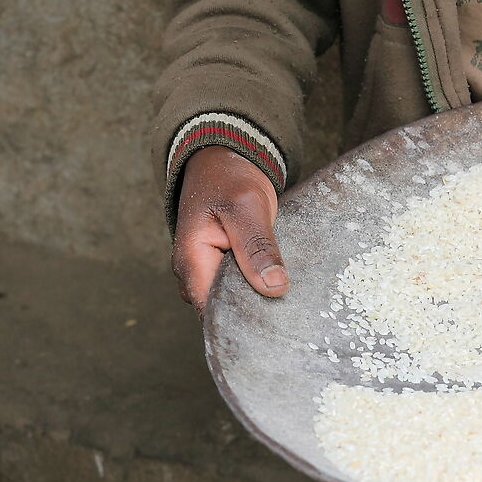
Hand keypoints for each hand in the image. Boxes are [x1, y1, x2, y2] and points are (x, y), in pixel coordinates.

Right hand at [173, 146, 288, 309]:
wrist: (225, 159)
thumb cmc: (229, 179)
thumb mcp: (247, 207)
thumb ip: (258, 247)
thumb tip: (274, 287)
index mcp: (191, 262)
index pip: (212, 311)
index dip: (242, 320)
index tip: (276, 322)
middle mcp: (194, 274)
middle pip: (223, 310)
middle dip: (254, 312)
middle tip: (291, 312)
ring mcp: (208, 272)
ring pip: (233, 299)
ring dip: (258, 298)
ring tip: (290, 301)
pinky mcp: (223, 267)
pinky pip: (240, 286)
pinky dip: (259, 285)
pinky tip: (283, 286)